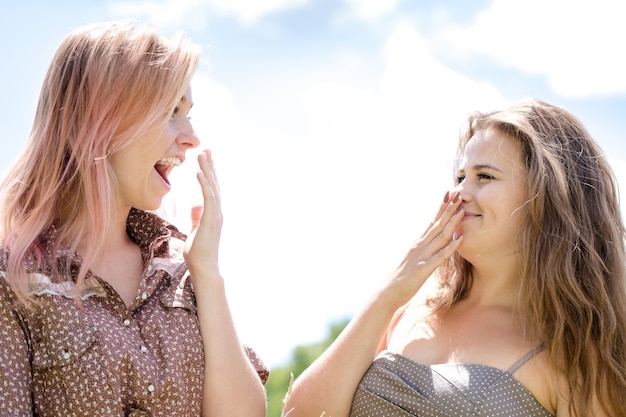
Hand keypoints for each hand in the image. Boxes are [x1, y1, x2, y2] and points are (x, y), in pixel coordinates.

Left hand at [184, 150, 222, 279]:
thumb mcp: (194, 230)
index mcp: (213, 214)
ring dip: (208, 170)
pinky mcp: (211, 219)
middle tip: (207, 149)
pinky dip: (204, 183)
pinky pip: (208, 197)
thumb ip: (196, 217)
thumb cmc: (198, 253)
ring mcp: (216, 215)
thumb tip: (196, 205)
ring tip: (203, 155)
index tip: (206, 159)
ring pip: (212, 187)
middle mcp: (217, 212)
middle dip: (210, 166)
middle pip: (214, 184)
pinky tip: (200, 172)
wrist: (203, 267)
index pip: (212, 189)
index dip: (209, 173)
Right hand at [381, 191, 463, 306]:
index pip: (431, 223)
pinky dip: (451, 247)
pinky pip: (440, 257)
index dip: (441, 209)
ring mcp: (421, 257)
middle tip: (458, 194)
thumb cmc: (398, 281)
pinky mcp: (423, 270)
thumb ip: (419, 254)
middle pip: (437, 225)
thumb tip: (427, 248)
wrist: (386, 294)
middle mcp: (418, 247)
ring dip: (452, 223)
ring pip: (440, 237)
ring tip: (462, 210)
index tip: (449, 196)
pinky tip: (461, 239)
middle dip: (448, 209)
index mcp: (416, 245)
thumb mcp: (411, 263)